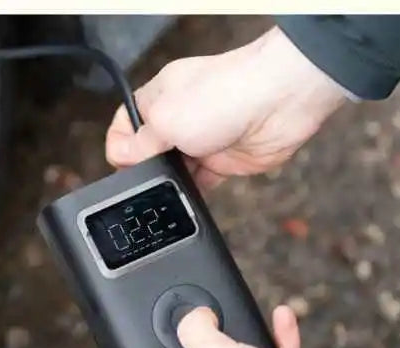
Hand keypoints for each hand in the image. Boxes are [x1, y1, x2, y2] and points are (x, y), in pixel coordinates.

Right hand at [106, 26, 347, 188]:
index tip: (124, 166)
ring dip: (171, 185)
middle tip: (146, 185)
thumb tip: (122, 157)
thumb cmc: (226, 94)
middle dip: (146, 170)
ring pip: (175, 172)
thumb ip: (141, 142)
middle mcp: (179, 118)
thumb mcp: (167, 118)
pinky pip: (200, 184)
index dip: (120, 146)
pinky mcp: (222, 161)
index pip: (127, 123)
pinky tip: (188, 201)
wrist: (279, 102)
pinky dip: (193, 195)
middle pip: (149, 152)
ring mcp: (202, 141)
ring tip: (169, 194)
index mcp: (160, 97)